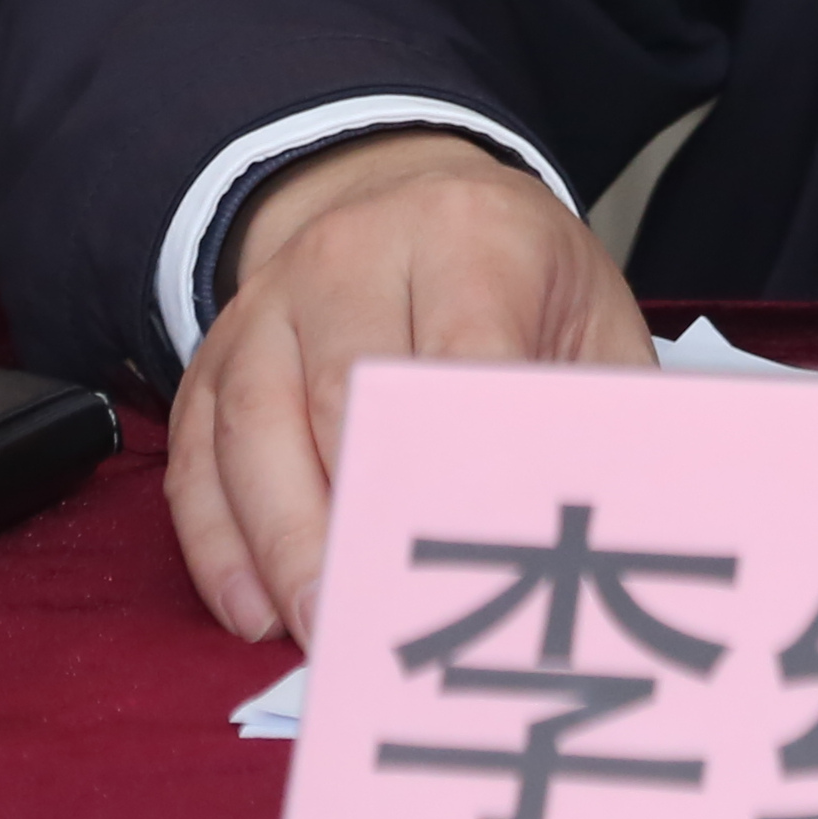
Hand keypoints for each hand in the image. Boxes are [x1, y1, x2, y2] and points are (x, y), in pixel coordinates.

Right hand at [166, 130, 650, 643]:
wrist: (408, 189)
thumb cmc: (514, 275)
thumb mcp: (588, 311)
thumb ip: (599, 411)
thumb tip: (620, 524)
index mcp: (465, 235)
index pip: (459, 356)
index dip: (463, 464)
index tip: (476, 556)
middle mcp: (350, 255)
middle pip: (340, 397)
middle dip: (361, 517)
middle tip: (386, 620)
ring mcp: (267, 303)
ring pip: (253, 427)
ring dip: (283, 543)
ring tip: (320, 629)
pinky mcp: (214, 355)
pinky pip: (198, 452)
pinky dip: (218, 541)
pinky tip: (253, 610)